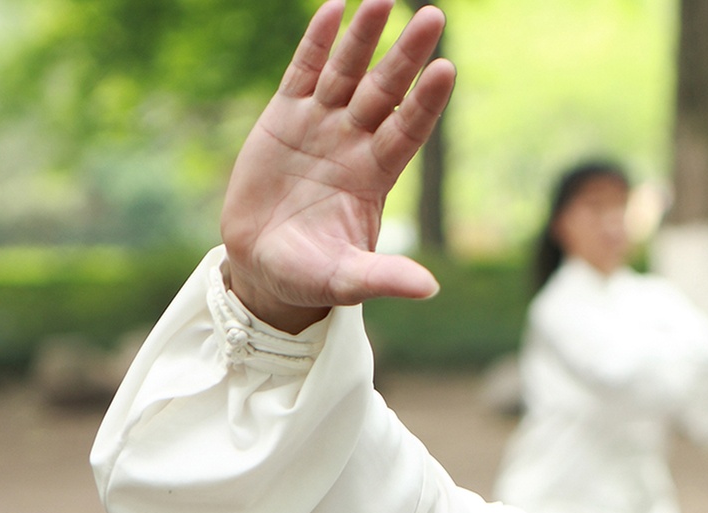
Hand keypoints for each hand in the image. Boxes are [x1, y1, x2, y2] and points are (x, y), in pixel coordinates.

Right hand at [219, 0, 453, 331]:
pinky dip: (317, 43)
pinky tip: (334, 10)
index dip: (426, 102)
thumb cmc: (309, 276)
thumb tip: (430, 289)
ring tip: (381, 0)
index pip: (409, 130)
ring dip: (364, 37)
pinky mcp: (284, 117)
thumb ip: (383, 278)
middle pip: (387, 90)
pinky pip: (304, 72)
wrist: (260, 265)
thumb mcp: (345, 281)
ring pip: (348, 72)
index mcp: (375, 176)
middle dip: (407, 55)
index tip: (447, 70)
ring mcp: (321, 125)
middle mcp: (354, 143)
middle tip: (433, 15)